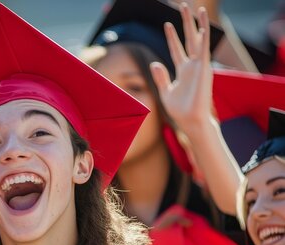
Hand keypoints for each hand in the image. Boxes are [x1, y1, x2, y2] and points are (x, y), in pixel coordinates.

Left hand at [150, 4, 214, 134]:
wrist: (190, 120)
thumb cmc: (180, 110)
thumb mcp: (166, 92)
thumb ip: (161, 77)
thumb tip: (154, 64)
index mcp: (183, 70)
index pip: (176, 49)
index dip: (172, 36)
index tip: (167, 24)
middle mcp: (192, 65)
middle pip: (189, 39)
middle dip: (186, 23)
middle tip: (184, 6)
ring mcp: (199, 66)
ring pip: (198, 40)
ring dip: (198, 24)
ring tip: (196, 8)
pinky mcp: (204, 69)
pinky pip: (204, 50)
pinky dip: (204, 38)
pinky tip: (202, 27)